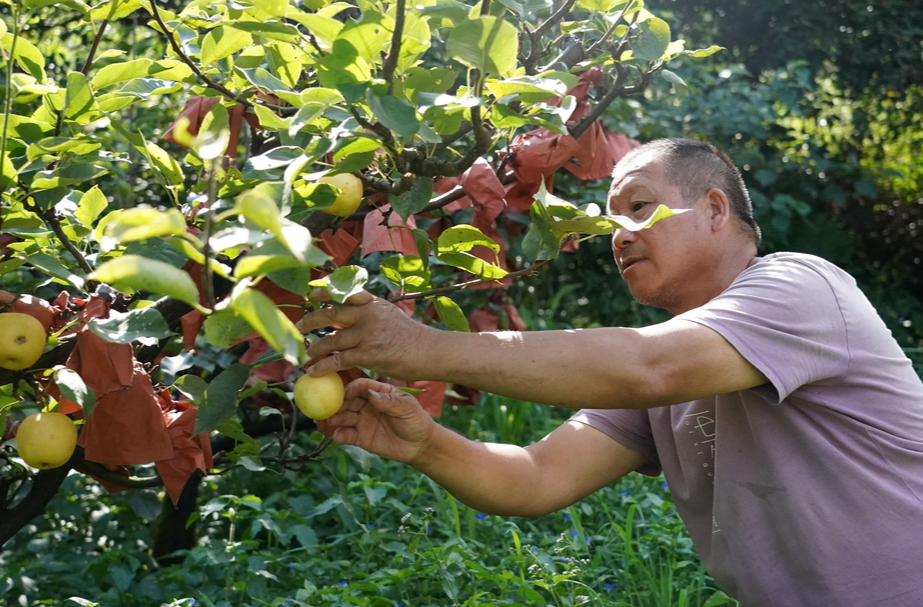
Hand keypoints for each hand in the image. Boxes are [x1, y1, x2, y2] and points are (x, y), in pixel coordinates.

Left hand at [296, 290, 435, 379]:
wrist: (430, 352)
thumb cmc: (412, 338)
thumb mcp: (391, 316)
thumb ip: (370, 314)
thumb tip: (349, 319)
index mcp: (373, 303)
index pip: (344, 292)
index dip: (325, 292)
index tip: (311, 296)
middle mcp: (368, 314)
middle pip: (331, 314)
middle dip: (311, 321)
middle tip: (299, 327)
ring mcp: (367, 334)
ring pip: (331, 339)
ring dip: (314, 348)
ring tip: (306, 354)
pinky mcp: (368, 354)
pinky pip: (338, 360)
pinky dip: (322, 366)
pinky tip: (313, 371)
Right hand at [321, 378, 435, 464]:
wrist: (419, 446)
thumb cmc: (416, 421)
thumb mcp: (407, 408)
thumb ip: (389, 401)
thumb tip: (370, 394)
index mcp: (378, 392)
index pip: (361, 385)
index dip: (352, 387)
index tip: (346, 392)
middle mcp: (367, 404)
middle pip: (347, 399)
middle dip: (336, 401)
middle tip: (327, 405)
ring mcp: (362, 420)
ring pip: (343, 416)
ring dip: (334, 417)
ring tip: (330, 421)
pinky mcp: (360, 437)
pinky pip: (346, 434)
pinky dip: (340, 435)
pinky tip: (338, 436)